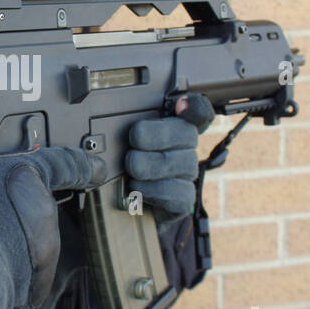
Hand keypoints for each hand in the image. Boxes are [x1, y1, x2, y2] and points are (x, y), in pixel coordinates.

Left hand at [125, 93, 215, 221]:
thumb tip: (112, 121)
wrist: (119, 205)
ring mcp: (187, 174)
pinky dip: (153, 190)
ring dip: (150, 166)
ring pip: (183, 163)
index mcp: (171, 126)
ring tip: (130, 170)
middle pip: (187, 133)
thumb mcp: (116, 143)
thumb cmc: (119, 166)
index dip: (194, 106)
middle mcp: (185, 148)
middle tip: (133, 141)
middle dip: (155, 135)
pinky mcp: (184, 200)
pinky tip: (137, 189)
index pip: (198, 111)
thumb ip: (122, 127)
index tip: (180, 103)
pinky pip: (178, 192)